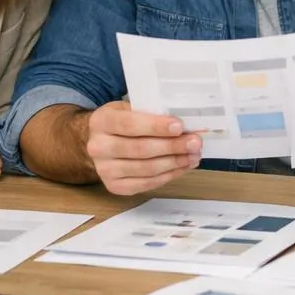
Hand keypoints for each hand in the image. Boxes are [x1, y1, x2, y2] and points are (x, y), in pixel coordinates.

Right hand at [86, 100, 202, 195]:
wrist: (101, 143)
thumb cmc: (122, 122)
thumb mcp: (130, 108)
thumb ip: (152, 113)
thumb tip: (185, 125)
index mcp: (101, 121)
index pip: (130, 124)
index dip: (156, 126)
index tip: (179, 126)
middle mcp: (98, 147)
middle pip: (141, 149)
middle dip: (173, 146)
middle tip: (195, 143)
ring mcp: (104, 170)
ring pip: (146, 169)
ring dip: (175, 163)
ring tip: (194, 156)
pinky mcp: (114, 186)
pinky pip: (146, 184)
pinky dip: (168, 176)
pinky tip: (182, 167)